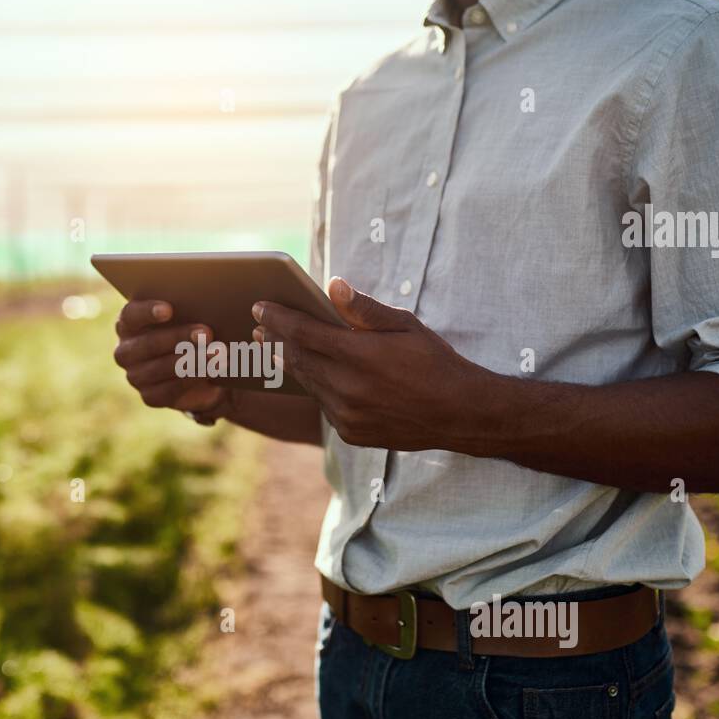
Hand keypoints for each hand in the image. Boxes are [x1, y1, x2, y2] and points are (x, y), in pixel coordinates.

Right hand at [112, 299, 232, 414]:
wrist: (198, 369)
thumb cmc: (190, 331)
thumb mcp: (188, 317)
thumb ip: (187, 309)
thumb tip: (207, 303)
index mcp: (128, 324)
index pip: (130, 315)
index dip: (147, 312)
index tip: (169, 310)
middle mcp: (126, 350)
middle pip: (148, 344)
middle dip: (179, 338)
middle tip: (207, 333)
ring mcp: (135, 376)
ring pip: (159, 369)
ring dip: (191, 361)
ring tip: (217, 353)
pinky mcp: (149, 397)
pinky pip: (168, 391)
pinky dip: (191, 380)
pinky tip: (211, 371)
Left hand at [252, 277, 490, 450]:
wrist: (460, 414)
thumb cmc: (434, 362)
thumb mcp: (405, 325)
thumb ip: (364, 309)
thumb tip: (332, 285)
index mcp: (360, 355)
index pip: (303, 332)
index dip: (277, 318)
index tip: (258, 307)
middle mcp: (349, 388)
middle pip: (298, 358)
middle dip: (275, 339)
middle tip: (259, 325)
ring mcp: (347, 415)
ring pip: (308, 383)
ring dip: (289, 363)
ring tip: (272, 347)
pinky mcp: (350, 433)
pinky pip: (323, 405)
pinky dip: (316, 386)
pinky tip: (310, 373)